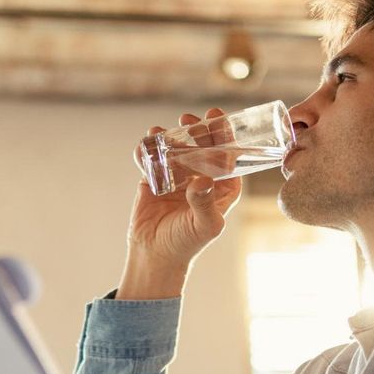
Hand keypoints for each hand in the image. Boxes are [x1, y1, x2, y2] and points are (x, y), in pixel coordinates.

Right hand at [118, 108, 242, 299]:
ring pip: (176, 147)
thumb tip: (203, 180)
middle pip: (202, 145)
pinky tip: (145, 145)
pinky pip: (152, 158)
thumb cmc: (186, 243)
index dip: (224, 134)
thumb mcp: (204, 226)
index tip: (216, 118)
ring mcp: (178, 176)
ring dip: (170, 135)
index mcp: (223, 186)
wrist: (155, 255)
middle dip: (196, 129)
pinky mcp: (155, 179)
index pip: (228, 155)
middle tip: (188, 120)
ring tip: (160, 131)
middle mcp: (202, 177)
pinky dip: (147, 150)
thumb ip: (205, 203)